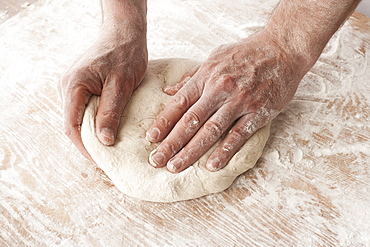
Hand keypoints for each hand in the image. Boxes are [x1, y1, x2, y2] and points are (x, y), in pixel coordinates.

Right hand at [59, 23, 147, 158]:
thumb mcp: (121, 85)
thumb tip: (104, 141)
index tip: (102, 161)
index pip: (73, 126)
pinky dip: (95, 121)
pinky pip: (85, 108)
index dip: (86, 147)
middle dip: (90, 143)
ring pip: (79, 117)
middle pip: (74, 124)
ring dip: (93, 133)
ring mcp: (73, 85)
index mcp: (73, 86)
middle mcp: (68, 86)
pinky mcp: (82, 85)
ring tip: (110, 148)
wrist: (124, 32)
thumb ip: (110, 112)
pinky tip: (108, 129)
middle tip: (108, 158)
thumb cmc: (125, 54)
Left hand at [146, 30, 310, 172]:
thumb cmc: (247, 53)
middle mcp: (220, 89)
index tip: (151, 139)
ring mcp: (239, 102)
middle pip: (190, 121)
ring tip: (176, 166)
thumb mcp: (215, 58)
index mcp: (206, 76)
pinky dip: (224, 152)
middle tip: (156, 160)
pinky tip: (211, 165)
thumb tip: (169, 91)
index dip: (164, 122)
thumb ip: (192, 77)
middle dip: (171, 143)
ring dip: (191, 151)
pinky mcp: (258, 112)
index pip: (179, 103)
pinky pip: (238, 135)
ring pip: (210, 131)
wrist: (283, 48)